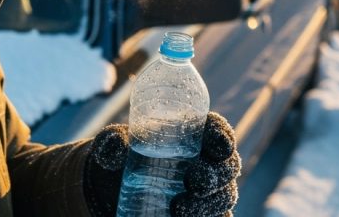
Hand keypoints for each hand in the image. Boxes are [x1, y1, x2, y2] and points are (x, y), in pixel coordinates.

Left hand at [82, 112, 240, 216]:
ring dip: (211, 203)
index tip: (218, 146)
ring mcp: (205, 192)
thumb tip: (114, 148)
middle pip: (227, 165)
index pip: (216, 130)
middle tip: (194, 182)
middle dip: (218, 174)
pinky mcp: (199, 214)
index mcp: (191, 135)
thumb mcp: (111, 147)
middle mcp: (204, 162)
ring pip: (224, 196)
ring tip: (180, 209)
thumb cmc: (119, 158)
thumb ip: (111, 143)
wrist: (113, 192)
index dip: (222, 135)